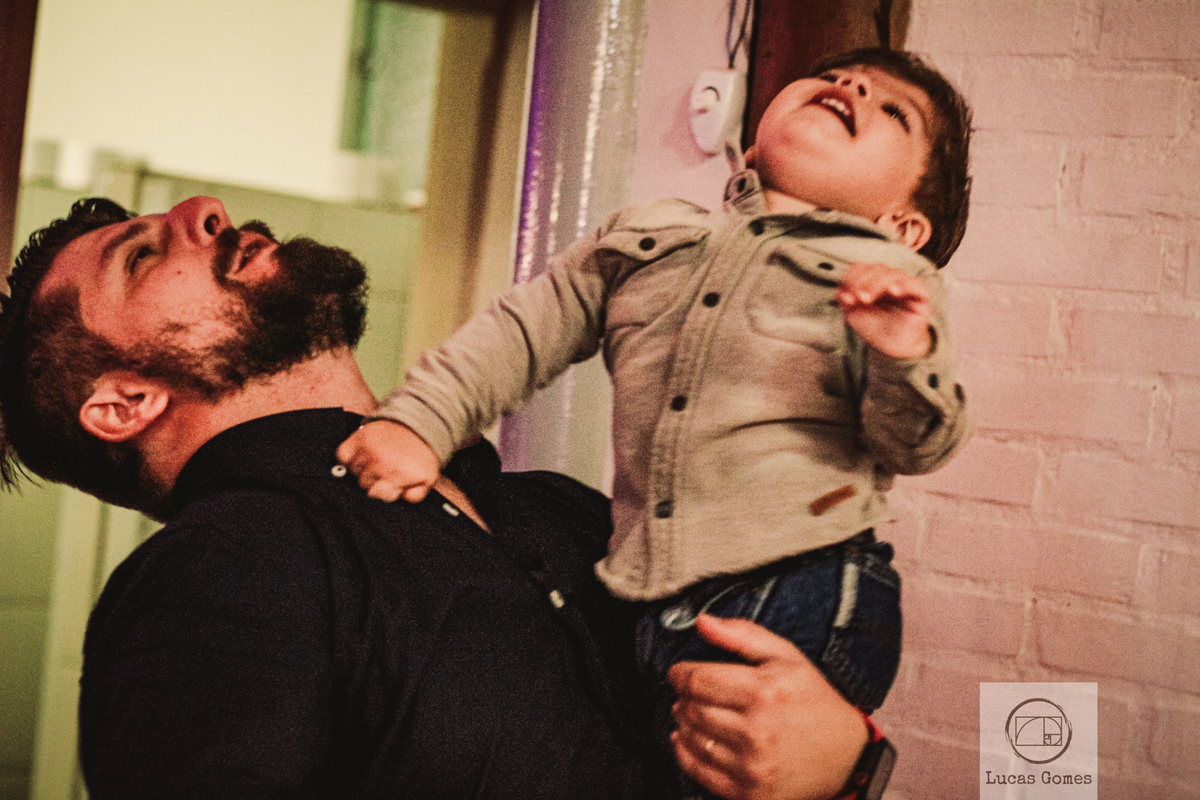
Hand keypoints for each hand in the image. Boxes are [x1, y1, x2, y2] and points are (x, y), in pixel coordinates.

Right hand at [335, 420, 440, 502]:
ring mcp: (369, 448)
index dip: (382, 492)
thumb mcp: (427, 478)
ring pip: (353, 471)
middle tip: (385, 471)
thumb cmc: (420, 455)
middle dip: (373, 481)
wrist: (418, 426)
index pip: (376, 495)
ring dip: (362, 469)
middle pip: (363, 484)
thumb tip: (401, 498)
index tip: (388, 485)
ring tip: (376, 461)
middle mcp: (381, 462)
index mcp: (398, 474)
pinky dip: (349, 458)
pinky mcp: (360, 436)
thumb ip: (415, 495)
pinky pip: (343, 456)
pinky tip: (363, 455)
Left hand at [668, 615, 867, 799]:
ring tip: (691, 714)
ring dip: (683, 723)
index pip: (698, 681)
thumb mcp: (787, 657)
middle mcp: (757, 731)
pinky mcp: (750, 793)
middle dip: (683, 698)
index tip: (679, 673)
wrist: (848, 757)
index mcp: (765, 692)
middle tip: (689, 693)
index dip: (680, 674)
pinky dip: (685, 753)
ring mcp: (752, 766)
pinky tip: (687, 740)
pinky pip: (699, 771)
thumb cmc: (815, 702)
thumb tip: (702, 621)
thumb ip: (742, 635)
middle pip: (692, 709)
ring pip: (692, 739)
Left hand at [836, 262, 931, 358]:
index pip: (863, 267)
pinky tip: (894, 292)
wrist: (892, 349)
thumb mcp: (854, 313)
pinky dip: (905, 285)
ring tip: (867, 299)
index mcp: (874, 280)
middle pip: (878, 268)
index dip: (852, 277)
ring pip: (895, 274)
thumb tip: (841, 291)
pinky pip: (918, 285)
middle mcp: (891, 280)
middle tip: (856, 298)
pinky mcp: (922, 297)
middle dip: (862, 282)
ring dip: (877, 284)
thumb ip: (846, 300)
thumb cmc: (875, 329)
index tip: (844, 295)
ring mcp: (907, 286)